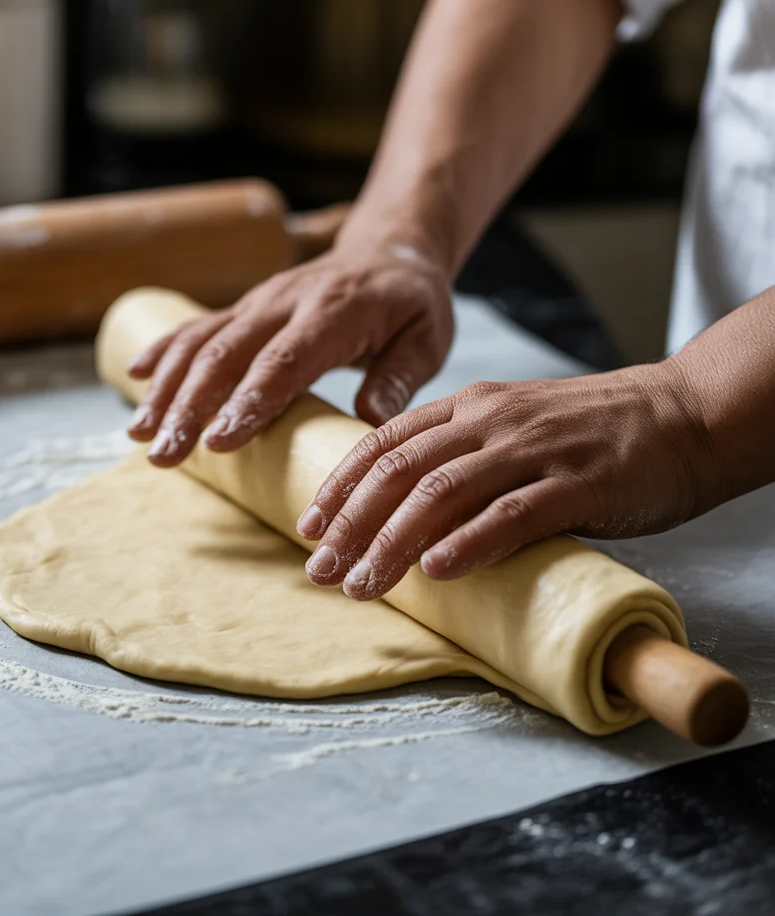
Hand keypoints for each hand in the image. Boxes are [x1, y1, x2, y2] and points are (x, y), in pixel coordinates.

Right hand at [127, 241, 454, 466]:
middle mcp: (286, 301)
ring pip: (202, 341)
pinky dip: (165, 349)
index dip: (249, 400)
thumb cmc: (412, 303)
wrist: (390, 250)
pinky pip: (198, 326)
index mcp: (335, 311)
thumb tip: (370, 423)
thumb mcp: (427, 338)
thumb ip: (399, 378)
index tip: (219, 442)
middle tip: (162, 454)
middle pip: (227, 353)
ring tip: (139, 434)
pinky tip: (134, 377)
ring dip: (166, 387)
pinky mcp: (245, 306)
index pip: (285, 359)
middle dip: (189, 405)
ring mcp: (260, 301)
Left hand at [298, 362, 716, 599]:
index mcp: (470, 406)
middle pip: (400, 471)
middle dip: (352, 524)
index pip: (384, 442)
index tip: (308, 525)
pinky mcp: (577, 483)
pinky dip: (468, 542)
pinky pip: (511, 513)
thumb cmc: (592, 431)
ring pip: (442, 493)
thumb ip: (463, 453)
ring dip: (393, 542)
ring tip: (362, 584)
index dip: (341, 485)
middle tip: (320, 571)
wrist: (681, 415)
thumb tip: (404, 508)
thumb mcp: (514, 424)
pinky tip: (436, 570)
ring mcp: (533, 450)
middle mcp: (491, 421)